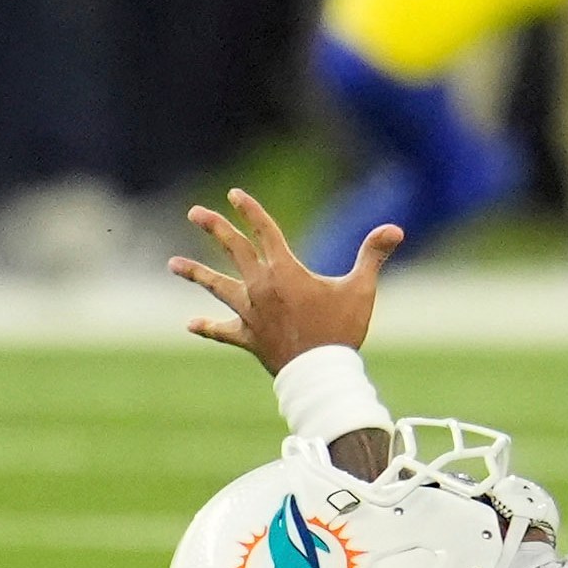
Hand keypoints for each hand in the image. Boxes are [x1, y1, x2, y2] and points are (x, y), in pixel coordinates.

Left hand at [169, 188, 402, 373]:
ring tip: (173, 263)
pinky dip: (208, 326)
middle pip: (233, 251)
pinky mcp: (247, 337)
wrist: (320, 374)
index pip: (264, 232)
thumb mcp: (361, 289)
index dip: (250, 210)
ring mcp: (250, 313)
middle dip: (214, 228)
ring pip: (218, 287)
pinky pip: (223, 330)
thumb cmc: (342, 330)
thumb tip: (395, 229)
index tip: (235, 193)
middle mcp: (261, 287)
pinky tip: (191, 323)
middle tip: (194, 213)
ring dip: (196, 273)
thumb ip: (373, 256)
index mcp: (285, 271)